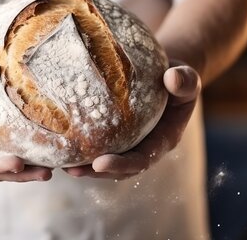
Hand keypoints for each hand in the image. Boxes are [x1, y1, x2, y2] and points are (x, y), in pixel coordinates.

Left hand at [64, 62, 200, 179]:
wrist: (166, 74)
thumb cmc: (177, 77)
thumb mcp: (186, 78)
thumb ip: (184, 81)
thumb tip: (173, 79)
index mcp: (162, 140)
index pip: (141, 159)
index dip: (121, 165)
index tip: (100, 163)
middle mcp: (143, 146)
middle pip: (119, 168)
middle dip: (95, 171)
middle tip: (73, 169)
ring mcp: (128, 142)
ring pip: (105, 160)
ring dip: (84, 164)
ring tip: (60, 163)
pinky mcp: (114, 133)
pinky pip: (98, 142)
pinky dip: (81, 146)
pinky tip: (60, 142)